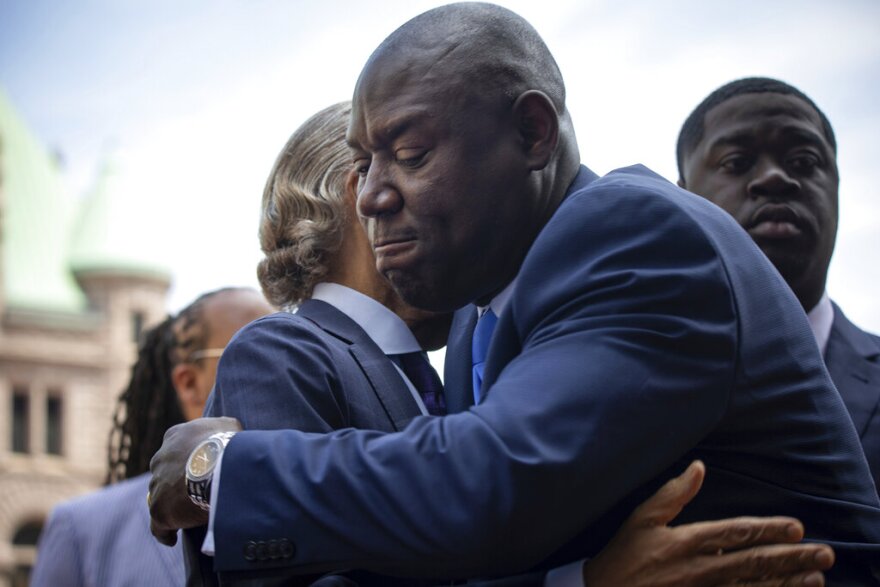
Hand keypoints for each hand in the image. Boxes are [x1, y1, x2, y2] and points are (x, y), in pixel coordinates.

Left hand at [148, 417, 241, 545]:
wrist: (220, 466)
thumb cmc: (228, 445)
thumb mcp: (228, 426)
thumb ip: (221, 428)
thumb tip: (226, 432)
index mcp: (175, 436)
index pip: (176, 449)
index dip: (187, 459)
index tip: (198, 469)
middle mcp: (160, 458)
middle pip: (166, 473)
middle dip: (176, 481)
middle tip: (195, 492)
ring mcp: (157, 485)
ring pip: (162, 497)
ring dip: (174, 505)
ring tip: (190, 515)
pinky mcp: (159, 509)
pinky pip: (158, 525)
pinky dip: (164, 531)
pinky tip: (172, 538)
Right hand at [582, 461, 834, 586]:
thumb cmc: (623, 555)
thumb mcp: (642, 518)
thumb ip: (673, 493)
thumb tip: (699, 466)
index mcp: (686, 542)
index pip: (736, 533)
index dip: (768, 530)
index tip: (796, 527)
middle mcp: (699, 570)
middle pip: (754, 563)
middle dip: (791, 558)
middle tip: (824, 554)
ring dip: (788, 583)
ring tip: (816, 578)